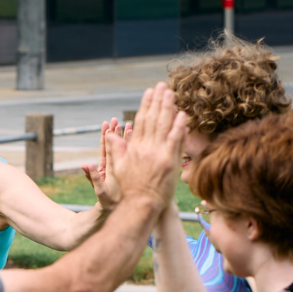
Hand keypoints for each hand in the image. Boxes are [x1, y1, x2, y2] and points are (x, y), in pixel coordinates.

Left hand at [81, 117, 131, 209]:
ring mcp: (122, 169)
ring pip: (124, 150)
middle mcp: (113, 167)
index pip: (105, 149)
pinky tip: (140, 138)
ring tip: (130, 124)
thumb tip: (84, 165)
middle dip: (115, 133)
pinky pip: (132, 157)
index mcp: (105, 168)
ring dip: (126, 137)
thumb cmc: (108, 204)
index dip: (106, 136)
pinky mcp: (130, 172)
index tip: (107, 124)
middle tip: (117, 119)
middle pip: (113, 146)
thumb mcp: (100, 191)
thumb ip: (92, 178)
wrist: (118, 213)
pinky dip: (134, 148)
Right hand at [105, 83, 187, 212]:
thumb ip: (115, 150)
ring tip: (172, 93)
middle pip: (152, 119)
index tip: (149, 92)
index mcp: (133, 148)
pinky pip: (175, 140)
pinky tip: (182, 115)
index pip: (140, 121)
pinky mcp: (169, 162)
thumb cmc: (128, 190)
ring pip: (164, 126)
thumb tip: (110, 134)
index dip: (145, 105)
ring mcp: (157, 154)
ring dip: (168, 107)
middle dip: (158, 100)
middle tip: (163, 85)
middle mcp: (145, 148)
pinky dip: (179, 127)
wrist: (139, 206)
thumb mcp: (117, 168)